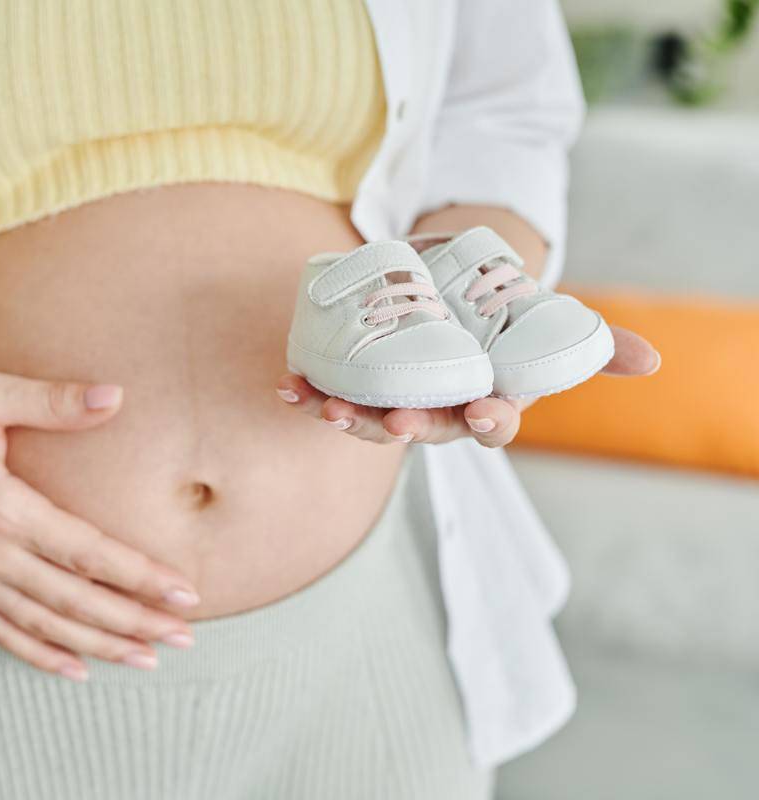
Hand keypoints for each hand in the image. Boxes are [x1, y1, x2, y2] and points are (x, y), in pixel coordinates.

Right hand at [0, 370, 200, 681]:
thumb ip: (52, 401)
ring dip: (98, 645)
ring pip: (43, 625)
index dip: (139, 577)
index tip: (184, 593)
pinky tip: (76, 668)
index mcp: (0, 506)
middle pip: (74, 600)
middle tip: (185, 635)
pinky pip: (1, 631)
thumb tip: (115, 397)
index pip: (86, 552)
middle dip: (134, 621)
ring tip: (147, 658)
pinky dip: (40, 654)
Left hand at [274, 325, 659, 447]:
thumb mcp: (550, 324)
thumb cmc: (505, 318)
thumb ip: (595, 343)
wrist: (454, 291)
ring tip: (329, 407)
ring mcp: (393, 398)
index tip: (487, 413)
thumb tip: (652, 360)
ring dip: (348, 417)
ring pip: (370, 419)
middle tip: (400, 420)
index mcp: (484, 403)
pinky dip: (308, 392)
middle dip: (409, 428)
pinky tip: (288, 384)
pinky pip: (330, 393)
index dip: (489, 424)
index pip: (491, 425)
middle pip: (423, 429)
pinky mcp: (356, 380)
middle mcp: (436, 409)